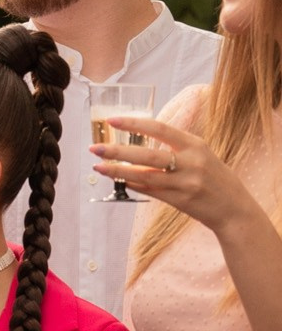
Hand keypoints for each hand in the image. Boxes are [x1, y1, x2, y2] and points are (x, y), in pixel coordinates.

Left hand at [88, 113, 259, 235]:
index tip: (112, 121)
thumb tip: (141, 141)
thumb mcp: (202, 154)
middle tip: (95, 148)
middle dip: (118, 151)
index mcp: (195, 145)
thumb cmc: (215, 177)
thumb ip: (176, 147)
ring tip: (98, 167)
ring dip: (119, 171)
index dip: (134, 124)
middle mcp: (191, 162)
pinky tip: (119, 180)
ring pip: (145, 176)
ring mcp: (185, 183)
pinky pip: (150, 191)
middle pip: (147, 155)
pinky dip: (133, 184)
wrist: (234, 209)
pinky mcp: (180, 201)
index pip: (160, 129)